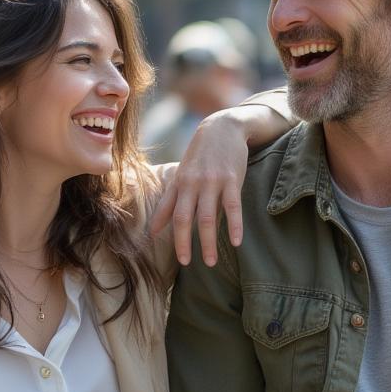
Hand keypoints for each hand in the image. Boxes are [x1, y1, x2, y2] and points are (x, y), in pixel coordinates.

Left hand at [149, 110, 251, 266]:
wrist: (223, 127)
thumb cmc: (201, 156)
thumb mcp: (182, 175)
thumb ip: (169, 202)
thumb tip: (153, 230)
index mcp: (180, 184)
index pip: (171, 215)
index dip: (170, 237)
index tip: (174, 258)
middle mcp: (193, 184)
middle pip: (185, 218)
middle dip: (185, 243)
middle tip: (187, 264)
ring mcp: (213, 182)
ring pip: (208, 217)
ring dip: (209, 241)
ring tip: (211, 262)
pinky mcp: (232, 180)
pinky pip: (233, 207)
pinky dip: (234, 225)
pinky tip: (237, 242)